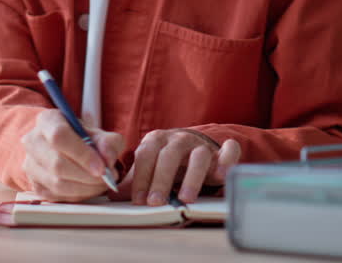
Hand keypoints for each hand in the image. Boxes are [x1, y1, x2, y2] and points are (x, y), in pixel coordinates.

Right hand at [21, 109, 123, 201]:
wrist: (67, 149)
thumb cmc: (82, 139)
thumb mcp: (100, 134)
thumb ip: (108, 142)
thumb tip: (108, 158)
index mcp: (47, 120)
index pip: (59, 136)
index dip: (82, 154)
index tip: (102, 167)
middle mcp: (33, 141)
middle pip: (57, 164)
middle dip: (87, 176)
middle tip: (107, 178)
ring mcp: (31, 165)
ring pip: (57, 183)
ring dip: (85, 188)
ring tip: (102, 183)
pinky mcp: (35, 185)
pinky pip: (58, 196)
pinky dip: (79, 195)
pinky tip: (90, 188)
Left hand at [124, 129, 240, 205]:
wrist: (195, 148)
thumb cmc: (167, 163)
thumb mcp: (150, 169)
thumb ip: (134, 181)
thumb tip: (111, 195)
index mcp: (156, 140)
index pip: (146, 156)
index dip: (141, 178)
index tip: (138, 200)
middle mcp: (178, 139)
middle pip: (169, 156)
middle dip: (161, 180)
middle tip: (156, 202)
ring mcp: (201, 143)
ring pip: (198, 155)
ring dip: (192, 177)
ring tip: (186, 198)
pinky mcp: (222, 150)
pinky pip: (229, 150)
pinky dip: (227, 160)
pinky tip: (221, 175)